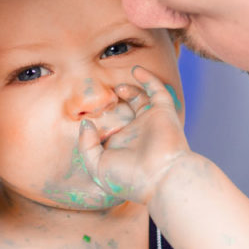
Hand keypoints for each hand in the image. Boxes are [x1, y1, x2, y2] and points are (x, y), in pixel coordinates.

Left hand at [78, 66, 192, 204]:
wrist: (160, 178)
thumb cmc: (129, 177)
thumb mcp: (97, 166)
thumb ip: (87, 145)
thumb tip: (86, 124)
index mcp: (122, 146)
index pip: (110, 128)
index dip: (100, 121)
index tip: (85, 114)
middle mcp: (137, 133)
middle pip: (126, 112)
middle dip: (116, 103)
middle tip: (104, 97)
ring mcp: (150, 121)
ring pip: (142, 99)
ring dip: (130, 90)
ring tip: (118, 88)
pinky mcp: (163, 112)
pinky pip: (157, 90)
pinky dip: (148, 78)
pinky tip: (136, 70)